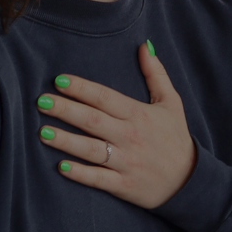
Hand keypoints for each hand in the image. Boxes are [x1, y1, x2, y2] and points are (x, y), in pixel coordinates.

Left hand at [37, 41, 195, 208]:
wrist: (189, 181)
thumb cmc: (176, 138)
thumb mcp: (171, 103)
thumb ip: (156, 74)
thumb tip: (144, 46)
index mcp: (139, 115)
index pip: (106, 98)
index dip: (82, 88)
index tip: (59, 80)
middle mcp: (131, 137)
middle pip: (93, 121)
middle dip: (66, 110)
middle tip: (41, 101)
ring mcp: (127, 162)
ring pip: (92, 149)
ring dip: (66, 141)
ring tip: (42, 132)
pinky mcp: (125, 185)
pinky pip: (99, 179)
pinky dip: (80, 174)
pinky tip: (61, 166)